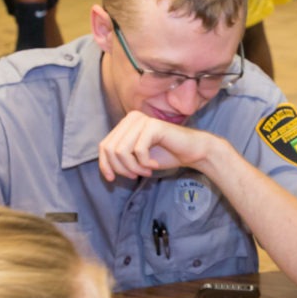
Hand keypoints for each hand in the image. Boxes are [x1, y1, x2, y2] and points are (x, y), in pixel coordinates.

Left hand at [97, 109, 218, 181]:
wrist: (192, 151)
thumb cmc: (166, 155)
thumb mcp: (136, 159)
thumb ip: (121, 159)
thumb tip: (105, 171)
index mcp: (125, 124)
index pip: (104, 146)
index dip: (105, 165)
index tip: (112, 179)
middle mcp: (131, 118)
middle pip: (110, 149)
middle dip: (121, 168)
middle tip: (135, 175)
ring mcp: (142, 120)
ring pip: (121, 151)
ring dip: (133, 168)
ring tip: (146, 171)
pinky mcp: (152, 126)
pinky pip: (138, 150)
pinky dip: (145, 163)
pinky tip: (154, 165)